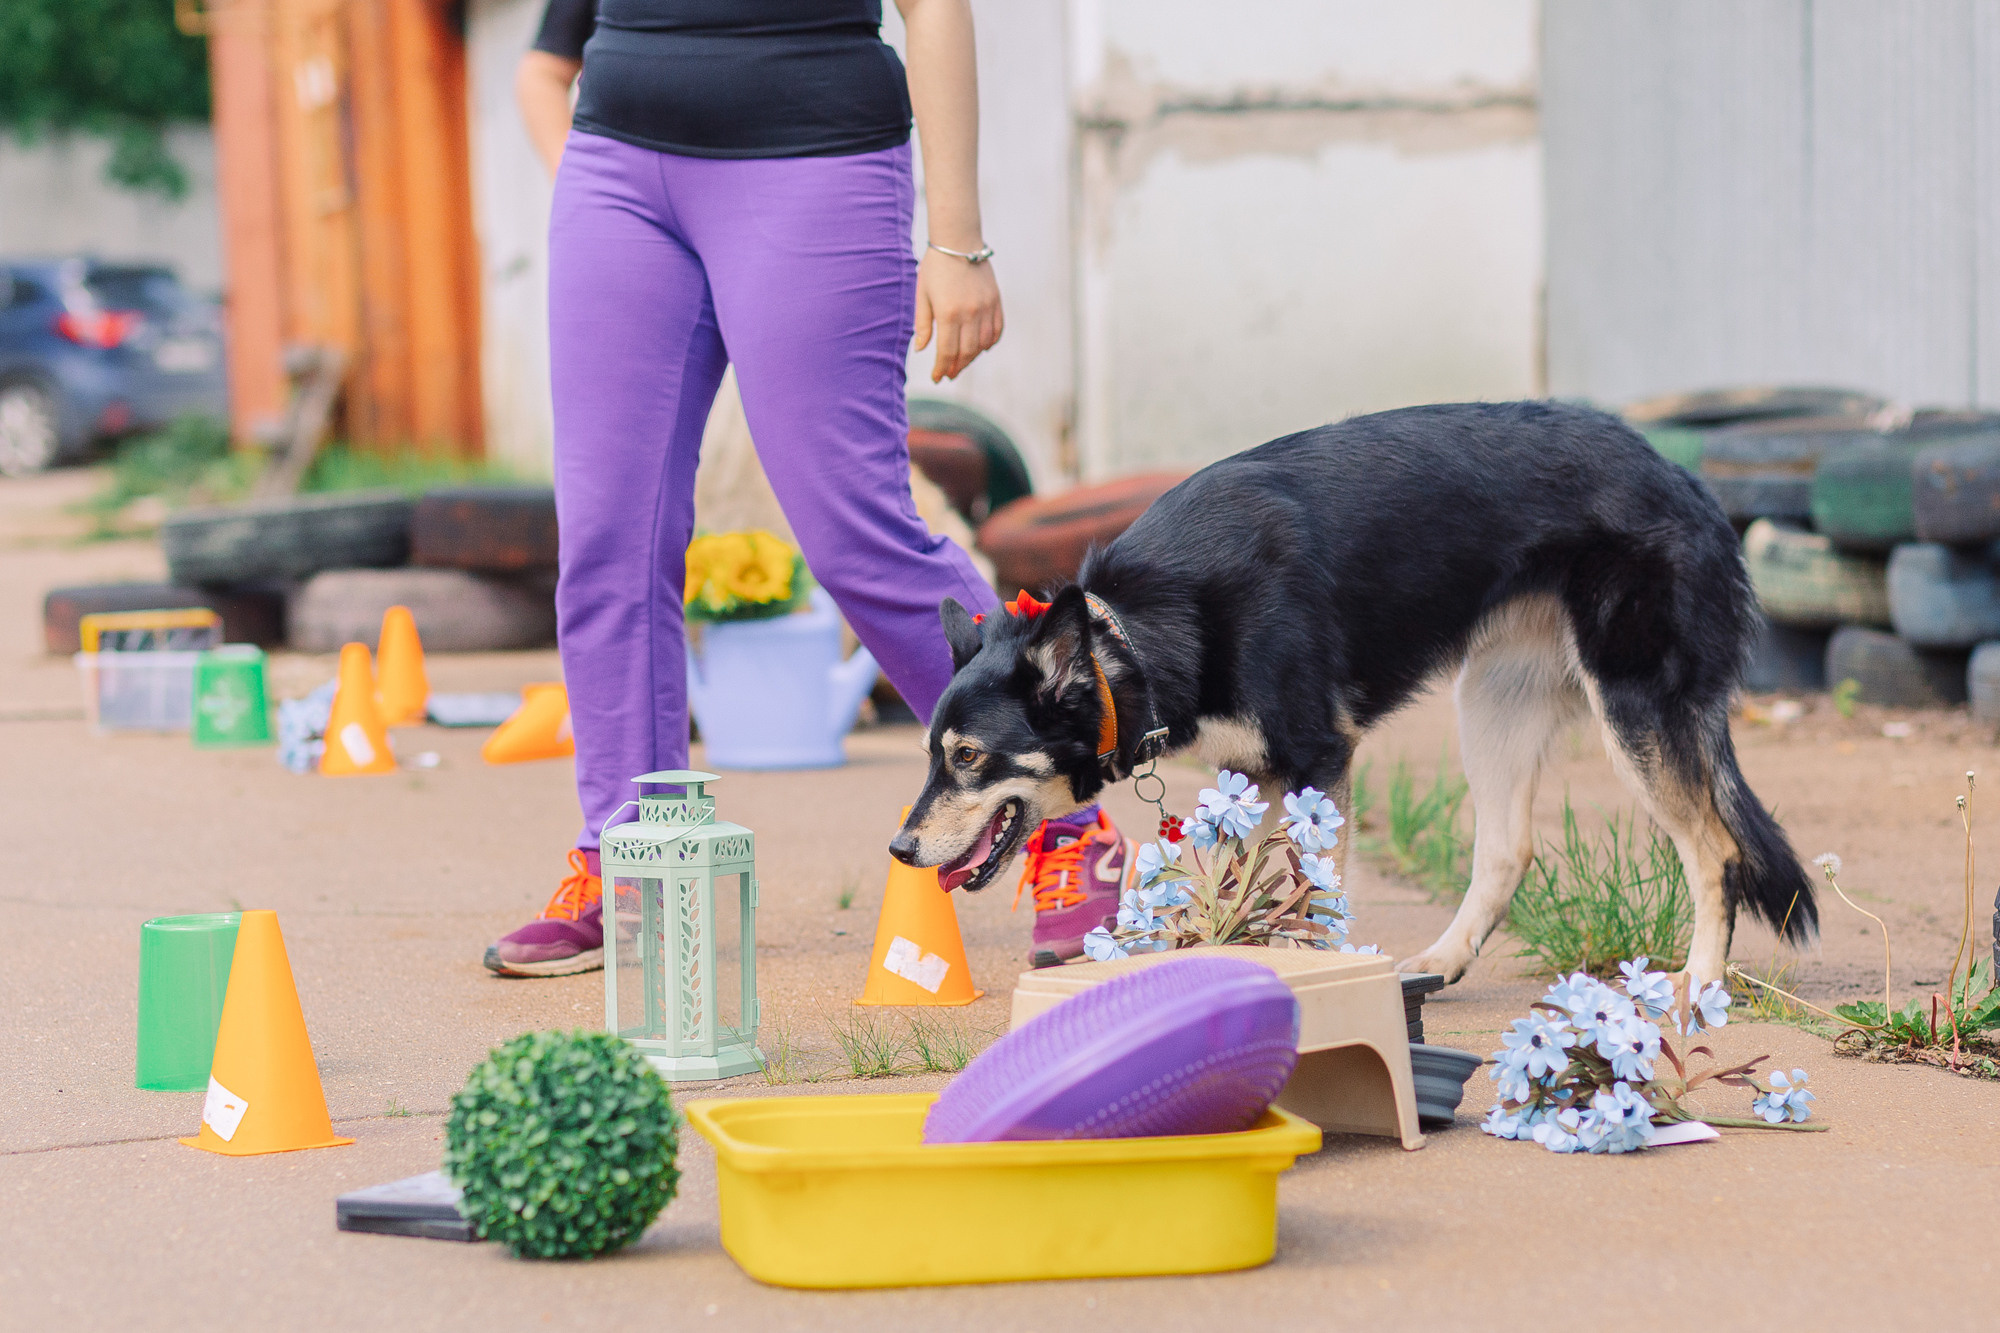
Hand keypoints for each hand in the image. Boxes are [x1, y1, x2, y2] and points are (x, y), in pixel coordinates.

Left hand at [913, 248, 1002, 381]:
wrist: (958, 242)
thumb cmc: (935, 268)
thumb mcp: (922, 295)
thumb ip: (923, 324)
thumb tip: (922, 349)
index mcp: (948, 313)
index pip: (947, 352)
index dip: (941, 368)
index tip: (936, 377)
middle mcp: (970, 314)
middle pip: (966, 352)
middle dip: (956, 367)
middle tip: (948, 374)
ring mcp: (986, 308)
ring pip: (982, 344)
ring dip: (972, 357)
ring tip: (961, 362)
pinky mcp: (996, 301)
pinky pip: (996, 330)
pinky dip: (989, 343)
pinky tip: (980, 347)